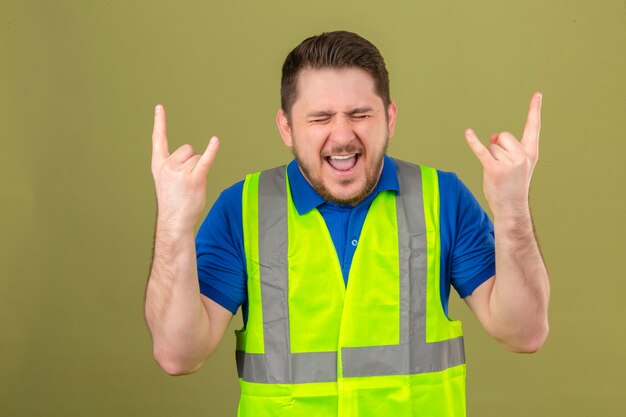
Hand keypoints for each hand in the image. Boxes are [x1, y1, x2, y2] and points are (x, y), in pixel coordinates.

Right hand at [151, 104, 219, 230]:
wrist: (174, 221)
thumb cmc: (173, 201)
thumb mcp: (166, 180)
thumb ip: (174, 165)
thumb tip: (195, 154)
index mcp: (158, 164)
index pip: (158, 139)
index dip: (160, 122)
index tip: (160, 107)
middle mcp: (168, 166)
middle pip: (188, 149)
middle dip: (191, 162)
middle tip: (185, 181)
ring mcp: (181, 173)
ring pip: (198, 158)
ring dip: (198, 170)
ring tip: (190, 186)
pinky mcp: (195, 179)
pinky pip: (205, 160)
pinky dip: (211, 150)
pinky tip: (215, 141)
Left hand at [465, 92, 541, 216]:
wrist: (511, 207)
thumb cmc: (513, 185)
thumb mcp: (515, 164)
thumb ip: (507, 147)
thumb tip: (493, 136)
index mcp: (531, 153)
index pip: (533, 127)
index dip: (534, 109)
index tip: (537, 93)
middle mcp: (522, 156)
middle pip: (503, 136)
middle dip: (498, 147)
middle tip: (503, 167)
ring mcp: (508, 163)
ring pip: (492, 146)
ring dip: (490, 157)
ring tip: (498, 173)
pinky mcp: (494, 169)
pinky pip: (481, 151)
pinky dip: (473, 142)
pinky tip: (468, 132)